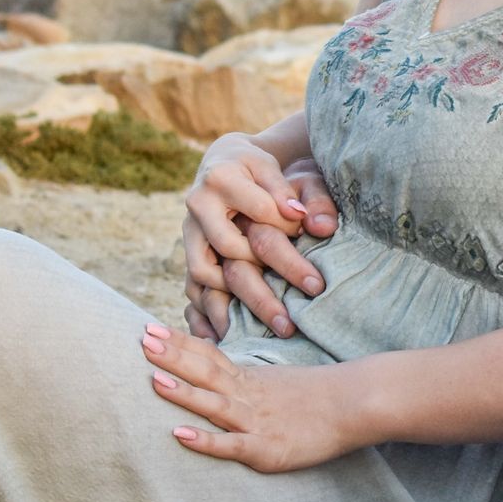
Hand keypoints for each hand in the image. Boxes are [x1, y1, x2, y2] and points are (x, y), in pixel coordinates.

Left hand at [142, 322, 354, 471]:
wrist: (357, 404)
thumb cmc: (321, 394)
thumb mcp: (279, 381)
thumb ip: (250, 381)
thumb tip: (225, 373)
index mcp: (250, 379)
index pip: (208, 356)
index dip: (179, 343)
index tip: (150, 327)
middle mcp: (248, 396)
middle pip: (205, 372)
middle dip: (172, 357)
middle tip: (141, 339)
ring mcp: (255, 422)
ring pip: (214, 404)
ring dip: (183, 392)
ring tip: (153, 379)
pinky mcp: (265, 448)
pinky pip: (230, 444)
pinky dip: (204, 439)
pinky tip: (180, 434)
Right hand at [182, 149, 339, 339]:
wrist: (223, 164)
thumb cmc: (257, 167)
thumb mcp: (279, 168)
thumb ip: (298, 194)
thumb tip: (314, 224)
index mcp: (222, 180)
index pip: (260, 214)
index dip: (289, 236)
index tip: (314, 270)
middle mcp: (198, 208)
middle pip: (229, 251)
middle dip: (262, 289)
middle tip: (294, 318)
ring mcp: (188, 234)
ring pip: (202, 275)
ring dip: (231, 305)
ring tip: (262, 331)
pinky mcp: (188, 253)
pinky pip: (189, 290)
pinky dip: (204, 316)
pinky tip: (230, 338)